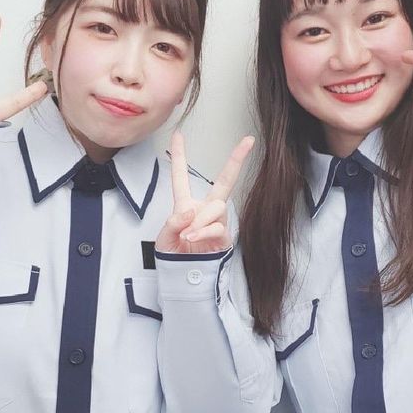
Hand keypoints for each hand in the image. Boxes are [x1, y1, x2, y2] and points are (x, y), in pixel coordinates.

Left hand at [155, 131, 254, 254]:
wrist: (183, 277)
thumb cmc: (174, 255)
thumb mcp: (164, 237)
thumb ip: (174, 222)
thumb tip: (192, 210)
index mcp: (186, 204)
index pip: (181, 177)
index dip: (179, 155)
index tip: (178, 135)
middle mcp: (204, 209)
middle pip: (225, 181)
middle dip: (237, 160)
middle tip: (248, 141)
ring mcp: (217, 222)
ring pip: (217, 207)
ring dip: (201, 219)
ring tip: (188, 234)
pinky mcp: (225, 236)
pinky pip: (218, 226)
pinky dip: (203, 231)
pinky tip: (193, 238)